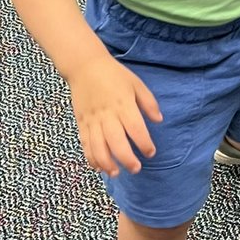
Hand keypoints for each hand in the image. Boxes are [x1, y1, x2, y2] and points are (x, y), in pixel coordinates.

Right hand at [67, 53, 161, 177]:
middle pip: (116, 142)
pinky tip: (99, 167)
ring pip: (98, 147)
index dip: (144, 143)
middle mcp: (107, 114)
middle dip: (126, 159)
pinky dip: (91, 157)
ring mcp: (92, 120)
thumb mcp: (136, 84)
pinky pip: (85, 144)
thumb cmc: (115, 75)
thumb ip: (148, 103)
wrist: (85, 66)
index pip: (135, 128)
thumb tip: (158, 120)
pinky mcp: (81, 123)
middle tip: (136, 169)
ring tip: (116, 173)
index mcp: (123, 104)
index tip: (151, 152)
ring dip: (106, 163)